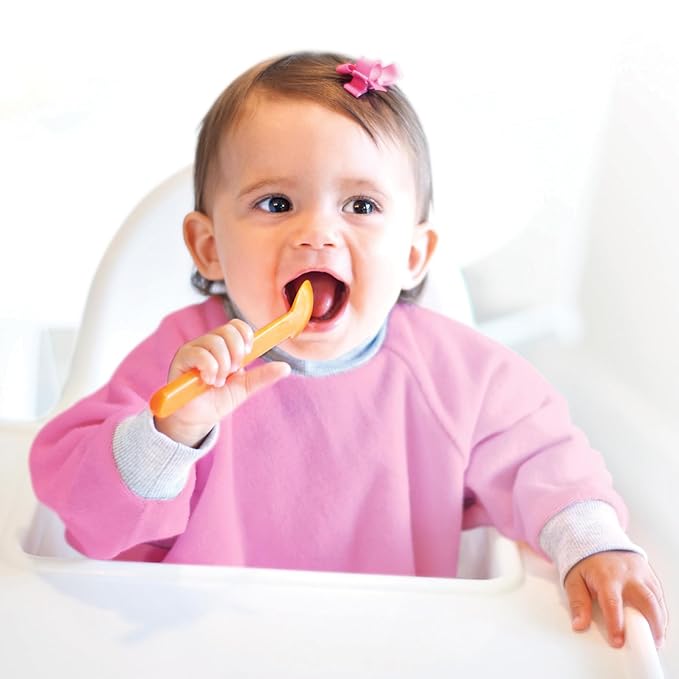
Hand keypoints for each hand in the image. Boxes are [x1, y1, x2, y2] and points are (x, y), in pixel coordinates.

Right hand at [155, 319, 289, 445]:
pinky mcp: (182, 359)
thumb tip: (286, 367)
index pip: (236, 326)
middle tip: (233, 371)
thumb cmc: (217, 400)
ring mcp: (194, 349)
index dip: (246, 335)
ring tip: (218, 381)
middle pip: (228, 330)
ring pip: (215, 342)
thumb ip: (262, 376)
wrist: (197, 419)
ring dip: (223, 365)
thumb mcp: (244, 388)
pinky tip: (208, 381)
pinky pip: (200, 354)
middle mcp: (208, 343)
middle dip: (237, 353)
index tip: (249, 352)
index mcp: (224, 347)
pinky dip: (210, 368)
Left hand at [564, 550, 666, 647]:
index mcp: (606, 576)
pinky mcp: (648, 573)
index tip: (618, 642)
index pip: (612, 603)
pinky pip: (658, 593)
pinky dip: (661, 610)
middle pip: (646, 601)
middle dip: (652, 625)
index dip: (616, 624)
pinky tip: (658, 623)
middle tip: (651, 645)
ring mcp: (640, 572)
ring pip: (656, 598)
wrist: (594, 536)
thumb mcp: (573, 579)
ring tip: (657, 638)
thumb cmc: (584, 561)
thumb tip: (579, 624)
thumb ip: (577, 603)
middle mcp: (627, 574)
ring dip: (660, 620)